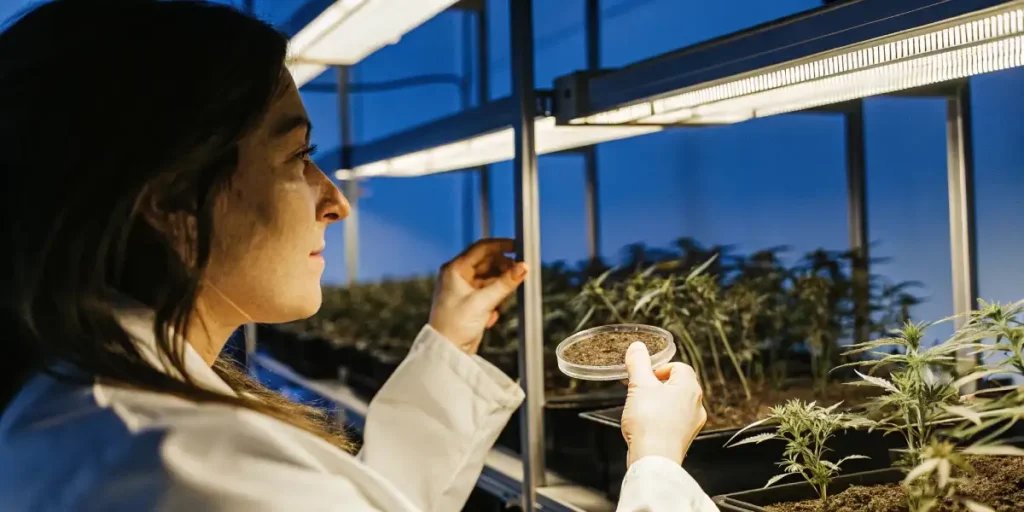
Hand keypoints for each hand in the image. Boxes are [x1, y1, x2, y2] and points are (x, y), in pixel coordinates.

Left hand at [429, 238, 527, 354]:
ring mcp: (464, 289)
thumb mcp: (483, 302)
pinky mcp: (471, 302)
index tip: (518, 247)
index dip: (502, 245)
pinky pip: (489, 292)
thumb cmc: (455, 326)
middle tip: (519, 275)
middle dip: (504, 270)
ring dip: (500, 288)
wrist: (448, 351)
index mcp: (455, 269)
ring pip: (490, 278)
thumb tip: (523, 267)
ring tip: (503, 300)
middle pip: (488, 263)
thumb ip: (505, 283)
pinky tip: (492, 314)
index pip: (481, 248)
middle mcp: (458, 276)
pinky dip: (495, 300)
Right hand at [621, 342, 706, 467]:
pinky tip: (645, 425)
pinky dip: (659, 420)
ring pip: (674, 404)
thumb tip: (638, 347)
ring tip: (640, 409)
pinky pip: (672, 422)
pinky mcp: (683, 438)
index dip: (658, 369)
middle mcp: (696, 405)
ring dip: (657, 403)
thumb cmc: (650, 423)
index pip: (678, 367)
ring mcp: (692, 423)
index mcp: (690, 387)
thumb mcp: (639, 385)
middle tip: (639, 391)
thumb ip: (638, 363)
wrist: (654, 459)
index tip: (643, 376)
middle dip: (655, 386)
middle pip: (676, 385)